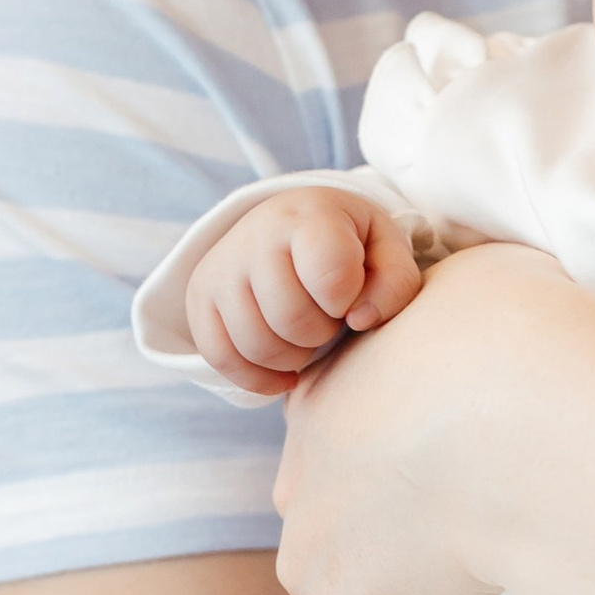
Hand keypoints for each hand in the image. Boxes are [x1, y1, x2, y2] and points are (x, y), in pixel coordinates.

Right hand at [185, 188, 421, 397]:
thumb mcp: (385, 249)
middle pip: (292, 319)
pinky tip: (286, 371)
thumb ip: (395, 283)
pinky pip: (221, 359)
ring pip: (256, 345)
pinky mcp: (199, 299)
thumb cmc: (347, 243)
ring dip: (293, 357)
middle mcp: (255, 236)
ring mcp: (221, 268)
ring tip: (308, 334)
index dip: (347, 300)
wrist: (288, 223)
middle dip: (322, 333)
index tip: (349, 295)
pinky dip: (258, 379)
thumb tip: (361, 319)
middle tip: (330, 317)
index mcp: (309, 215)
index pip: (330, 276)